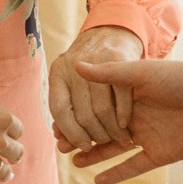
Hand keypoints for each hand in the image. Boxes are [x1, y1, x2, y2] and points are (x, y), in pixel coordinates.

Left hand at [48, 26, 143, 153]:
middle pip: (83, 112)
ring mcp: (96, 59)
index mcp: (57, 73)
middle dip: (95, 135)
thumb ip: (67, 116)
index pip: (59, 109)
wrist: (108, 35)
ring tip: (117, 139)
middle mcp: (73, 64)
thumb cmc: (88, 71)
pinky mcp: (118, 57)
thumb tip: (62, 147)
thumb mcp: (72, 86)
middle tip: (103, 144)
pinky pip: (121, 96)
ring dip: (111, 130)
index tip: (84, 146)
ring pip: (102, 108)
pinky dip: (123, 115)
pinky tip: (125, 124)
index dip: (70, 132)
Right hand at [65, 58, 182, 183]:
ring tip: (71, 160)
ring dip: (94, 155)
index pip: (96, 106)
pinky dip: (117, 173)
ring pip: (114, 148)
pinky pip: (134, 166)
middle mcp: (136, 116)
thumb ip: (110, 73)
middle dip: (80, 136)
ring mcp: (147, 136)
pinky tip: (97, 180)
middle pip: (101, 129)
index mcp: (129, 95)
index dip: (78, 114)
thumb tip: (76, 65)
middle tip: (58, 143)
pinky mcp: (160, 154)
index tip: (56, 119)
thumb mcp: (143, 71)